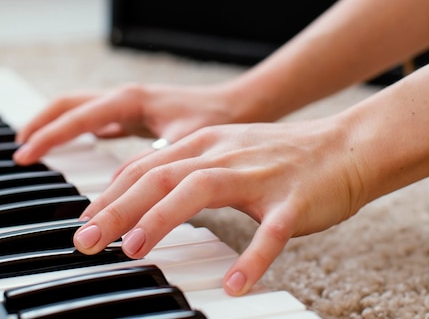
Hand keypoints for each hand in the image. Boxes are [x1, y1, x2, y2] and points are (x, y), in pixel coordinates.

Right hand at [13, 83, 239, 164]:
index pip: (77, 116)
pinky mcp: (135, 115)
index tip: (25, 156)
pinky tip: (77, 143)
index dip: (49, 137)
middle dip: (41, 125)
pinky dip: (78, 130)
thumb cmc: (217, 121)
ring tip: (35, 146)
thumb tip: (119, 190)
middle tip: (20, 150)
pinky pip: (96, 119)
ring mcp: (128, 105)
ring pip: (79, 110)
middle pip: (68, 105)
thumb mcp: (183, 144)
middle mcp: (124, 98)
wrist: (239, 106)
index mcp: (129, 100)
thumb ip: (151, 165)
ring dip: (55, 125)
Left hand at [72, 118, 367, 294]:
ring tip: (134, 251)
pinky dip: (251, 258)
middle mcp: (224, 154)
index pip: (145, 166)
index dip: (109, 194)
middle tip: (85, 240)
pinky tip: (234, 284)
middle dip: (117, 208)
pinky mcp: (293, 200)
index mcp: (205, 143)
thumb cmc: (280, 155)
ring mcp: (258, 175)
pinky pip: (270, 232)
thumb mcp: (223, 149)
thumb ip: (181, 165)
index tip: (83, 222)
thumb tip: (135, 186)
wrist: (345, 146)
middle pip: (160, 175)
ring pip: (201, 190)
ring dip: (162, 220)